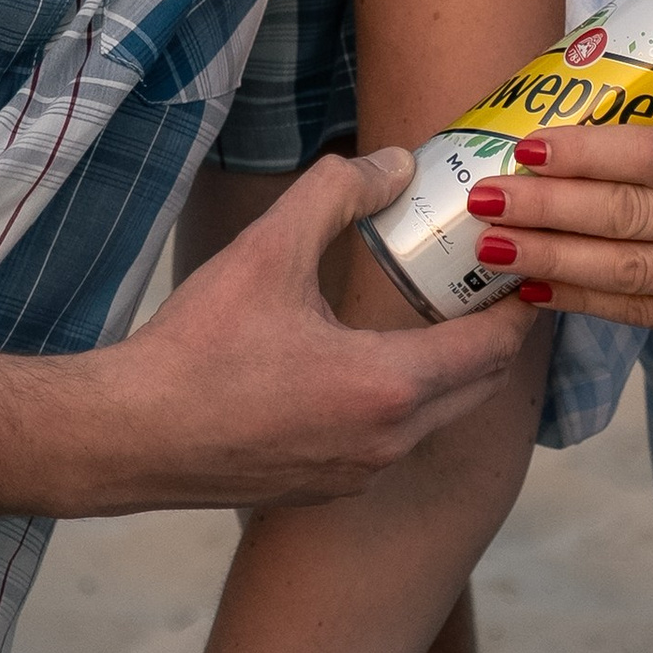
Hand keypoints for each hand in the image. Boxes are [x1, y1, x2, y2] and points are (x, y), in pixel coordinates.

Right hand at [86, 149, 531, 508]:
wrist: (129, 436)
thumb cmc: (197, 349)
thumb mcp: (268, 250)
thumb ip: (337, 193)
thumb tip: (395, 163)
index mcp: (388, 387)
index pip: (492, 347)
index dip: (517, 304)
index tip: (524, 264)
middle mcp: (388, 443)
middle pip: (478, 388)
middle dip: (491, 335)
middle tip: (486, 284)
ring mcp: (359, 474)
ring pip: (436, 419)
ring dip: (447, 371)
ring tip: (433, 315)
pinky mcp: (327, 489)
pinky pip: (392, 443)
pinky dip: (405, 403)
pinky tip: (369, 364)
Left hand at [465, 118, 652, 337]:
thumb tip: (581, 99)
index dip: (586, 154)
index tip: (525, 147)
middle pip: (628, 219)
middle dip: (546, 210)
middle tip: (483, 198)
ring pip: (627, 275)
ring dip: (550, 261)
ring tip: (491, 247)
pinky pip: (644, 315)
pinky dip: (584, 301)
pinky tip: (535, 287)